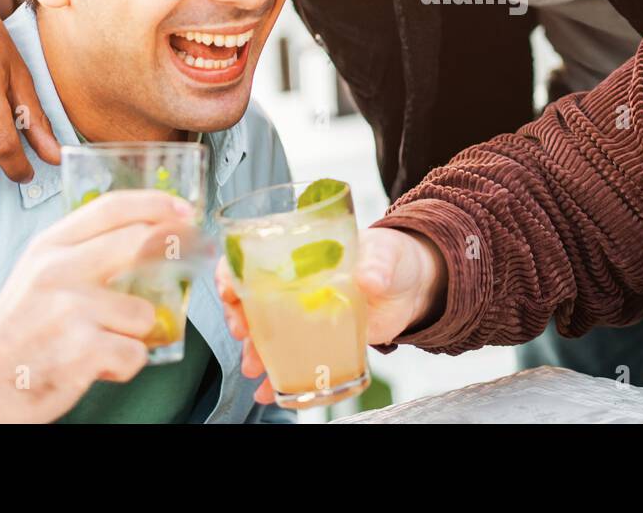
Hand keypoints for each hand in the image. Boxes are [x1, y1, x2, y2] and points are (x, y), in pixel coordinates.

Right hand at [0, 190, 197, 421]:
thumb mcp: (37, 275)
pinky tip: (98, 367)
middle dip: (179, 247)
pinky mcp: (82, 350)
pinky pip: (135, 353)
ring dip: (137, 334)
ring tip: (106, 343)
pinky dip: (125, 366)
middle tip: (198, 255)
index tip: (183, 209)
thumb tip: (143, 237)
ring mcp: (70, 310)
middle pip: (139, 243)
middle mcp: (57, 271)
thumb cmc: (17, 333)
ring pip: (144, 312)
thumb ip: (82, 253)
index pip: (111, 208)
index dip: (155, 204)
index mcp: (48, 248)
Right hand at [216, 226, 447, 403]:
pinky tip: (269, 391)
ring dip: (253, 351)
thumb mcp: (385, 255)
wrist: (412, 288)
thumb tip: (370, 278)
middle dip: (238, 317)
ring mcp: (302, 312)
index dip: (232, 271)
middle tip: (242, 333)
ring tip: (254, 368)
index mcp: (301, 252)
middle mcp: (294, 282)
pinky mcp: (316, 338)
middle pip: (249, 297)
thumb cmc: (392, 258)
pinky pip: (288, 356)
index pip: (252, 255)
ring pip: (264, 332)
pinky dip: (276, 375)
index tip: (230, 290)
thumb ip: (377, 266)